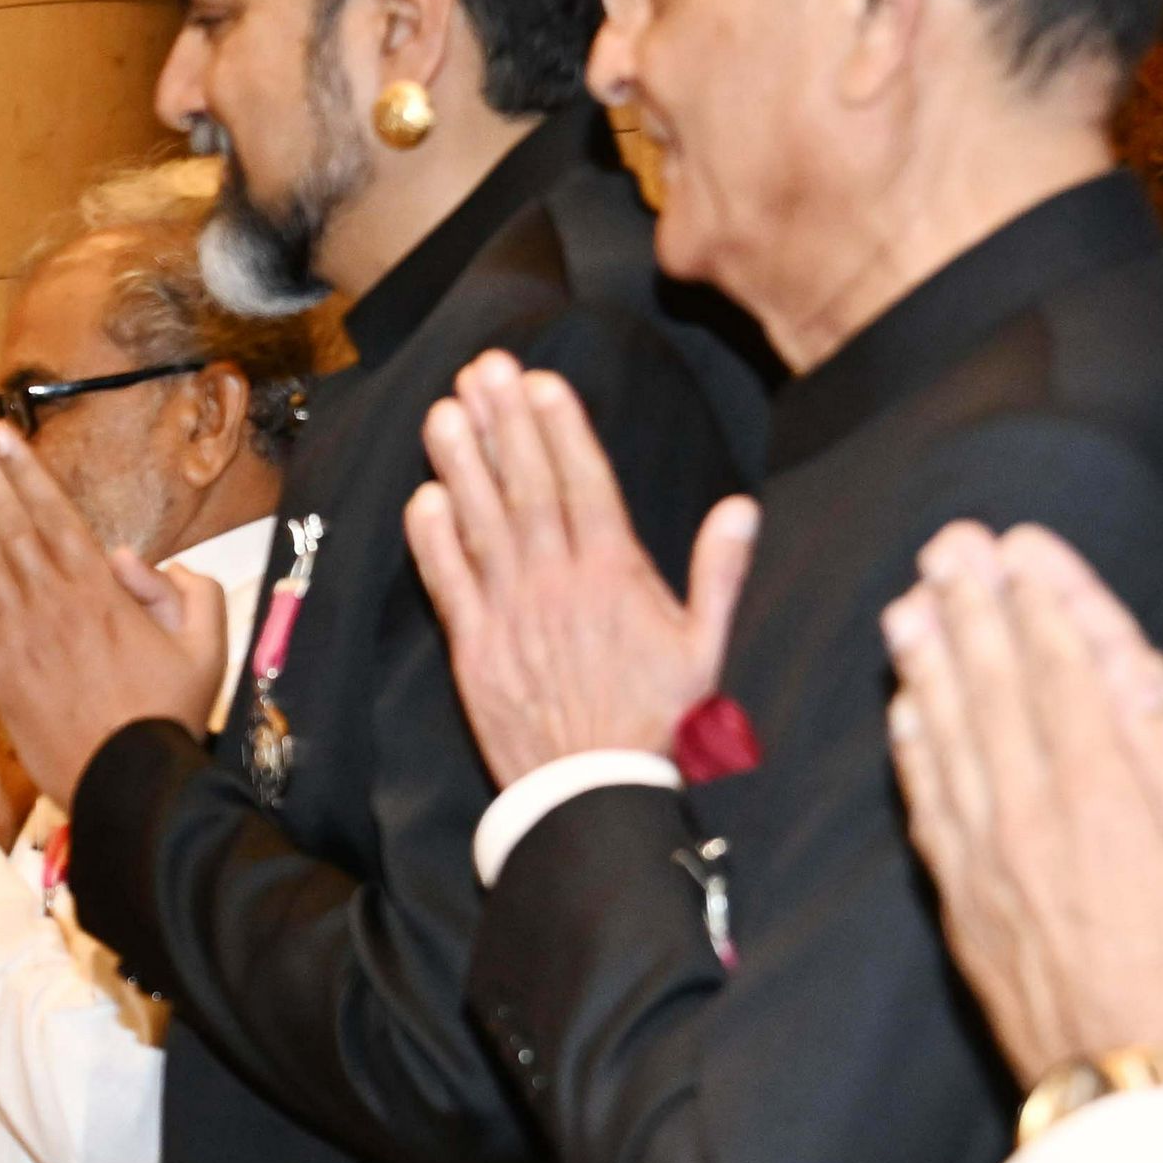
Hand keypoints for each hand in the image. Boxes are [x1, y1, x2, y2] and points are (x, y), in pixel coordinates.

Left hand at [0, 415, 232, 801]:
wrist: (130, 781)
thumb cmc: (168, 717)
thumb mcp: (205, 648)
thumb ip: (186, 593)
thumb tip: (140, 561)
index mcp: (105, 590)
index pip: (56, 513)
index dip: (25, 469)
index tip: (1, 432)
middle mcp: (55, 600)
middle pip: (10, 520)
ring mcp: (20, 633)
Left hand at [401, 354, 756, 782]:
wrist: (594, 793)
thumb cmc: (657, 725)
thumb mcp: (704, 649)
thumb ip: (718, 574)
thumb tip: (740, 510)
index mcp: (614, 576)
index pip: (584, 483)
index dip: (560, 428)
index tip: (541, 382)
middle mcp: (557, 584)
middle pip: (526, 487)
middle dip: (505, 423)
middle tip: (484, 369)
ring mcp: (511, 613)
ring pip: (482, 523)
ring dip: (461, 463)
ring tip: (445, 410)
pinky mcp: (475, 648)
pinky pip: (448, 582)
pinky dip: (433, 539)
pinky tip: (423, 496)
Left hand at [881, 524, 1162, 1084]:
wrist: (1157, 1104)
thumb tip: (1130, 669)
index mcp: (1111, 796)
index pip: (1063, 672)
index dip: (1039, 600)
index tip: (1018, 543)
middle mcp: (1034, 821)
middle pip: (992, 691)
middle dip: (972, 609)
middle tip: (948, 544)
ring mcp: (990, 869)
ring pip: (946, 743)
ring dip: (927, 667)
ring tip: (911, 604)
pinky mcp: (969, 914)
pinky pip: (929, 813)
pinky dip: (914, 754)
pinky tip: (905, 714)